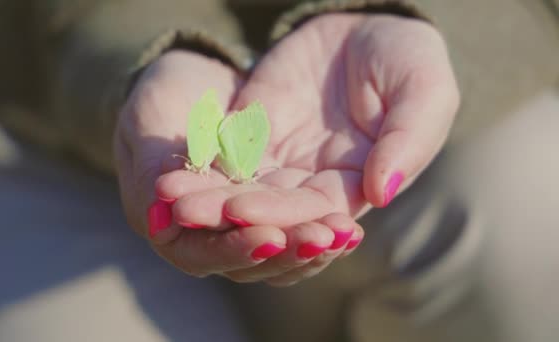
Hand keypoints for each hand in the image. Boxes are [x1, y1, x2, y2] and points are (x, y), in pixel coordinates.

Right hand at [115, 50, 362, 285]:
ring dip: (312, 245)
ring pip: (280, 249)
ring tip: (345, 233)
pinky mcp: (276, 204)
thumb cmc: (157, 103)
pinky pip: (299, 223)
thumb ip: (148, 170)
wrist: (191, 84)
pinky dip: (323, 226)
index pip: (201, 252)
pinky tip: (350, 225)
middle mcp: (210, 234)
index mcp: (169, 226)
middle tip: (321, 238)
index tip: (269, 237)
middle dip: (286, 250)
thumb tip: (159, 215)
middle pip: (249, 260)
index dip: (233, 248)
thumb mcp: (146, 124)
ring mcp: (246, 222)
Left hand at [156, 13, 458, 284]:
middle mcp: (312, 182)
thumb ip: (409, 141)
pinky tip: (168, 165)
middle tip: (186, 212)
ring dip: (204, 196)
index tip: (243, 212)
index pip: (316, 211)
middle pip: (267, 208)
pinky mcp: (252, 134)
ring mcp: (279, 160)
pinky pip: (222, 153)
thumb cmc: (407, 59)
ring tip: (168, 196)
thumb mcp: (423, 90)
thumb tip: (382, 193)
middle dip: (227, 213)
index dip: (281, 215)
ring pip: (238, 188)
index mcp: (355, 184)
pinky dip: (199, 161)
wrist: (366, 26)